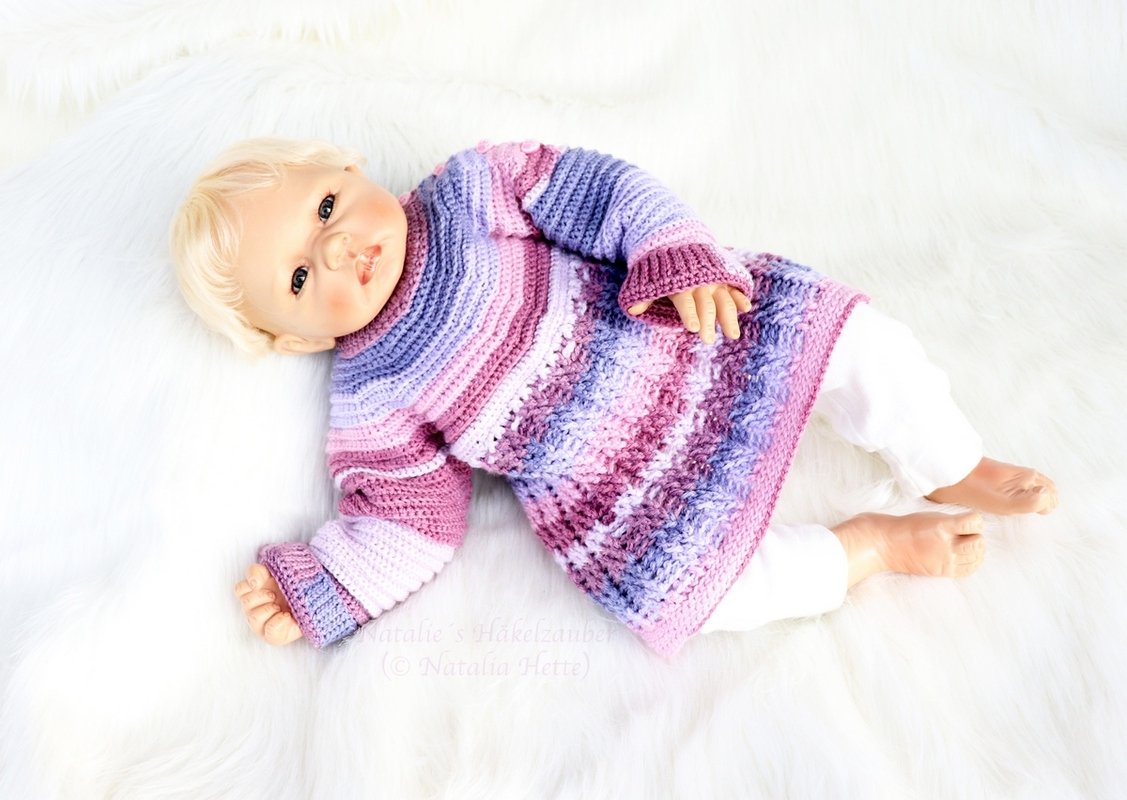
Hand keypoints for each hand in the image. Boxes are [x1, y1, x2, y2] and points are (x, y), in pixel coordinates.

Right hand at [234, 563, 303, 644]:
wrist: (320, 599)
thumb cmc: (300, 586)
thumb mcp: (287, 572)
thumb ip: (268, 572)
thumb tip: (256, 579)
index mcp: (256, 592)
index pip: (241, 588)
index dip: (251, 580)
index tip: (262, 580)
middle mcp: (257, 609)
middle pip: (245, 601)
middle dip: (260, 596)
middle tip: (274, 595)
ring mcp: (263, 624)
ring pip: (253, 617)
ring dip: (268, 608)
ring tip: (281, 606)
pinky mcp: (274, 636)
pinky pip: (270, 631)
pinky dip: (278, 622)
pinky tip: (287, 617)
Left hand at [628, 283, 751, 343]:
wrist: (678, 242)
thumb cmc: (662, 271)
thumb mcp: (649, 281)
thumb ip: (644, 296)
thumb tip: (633, 310)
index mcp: (680, 285)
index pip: (685, 302)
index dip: (689, 314)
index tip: (693, 328)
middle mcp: (699, 282)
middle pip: (705, 304)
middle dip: (707, 321)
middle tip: (708, 340)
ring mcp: (713, 280)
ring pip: (723, 299)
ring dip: (729, 316)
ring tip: (732, 335)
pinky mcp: (724, 278)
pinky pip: (733, 288)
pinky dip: (740, 296)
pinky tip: (745, 308)